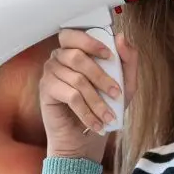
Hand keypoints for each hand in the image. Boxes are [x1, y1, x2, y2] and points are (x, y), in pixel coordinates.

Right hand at [40, 30, 137, 158]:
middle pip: (77, 57)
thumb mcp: (124, 85)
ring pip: (76, 80)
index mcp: (74, 50)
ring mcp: (50, 73)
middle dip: (101, 77)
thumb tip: (121, 38)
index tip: (109, 56)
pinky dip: (87, 112)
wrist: (84, 139)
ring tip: (108, 116)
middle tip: (116, 94)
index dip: (90, 42)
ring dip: (97, 101)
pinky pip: (70, 96)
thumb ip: (127, 60)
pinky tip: (96, 123)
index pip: (73, 34)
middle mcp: (58, 58)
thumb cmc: (102, 107)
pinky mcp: (46, 91)